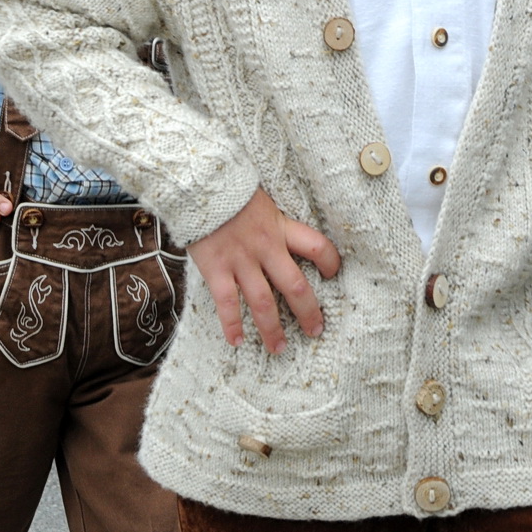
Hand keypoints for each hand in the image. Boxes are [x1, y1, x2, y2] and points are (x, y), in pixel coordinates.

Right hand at [187, 186, 341, 353]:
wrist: (198, 182)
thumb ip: (271, 222)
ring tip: (279, 348)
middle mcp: (265, 246)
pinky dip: (232, 324)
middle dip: (308, 312)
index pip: (317, 246)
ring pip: (263, 302)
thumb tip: (279, 238)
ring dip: (272, 329)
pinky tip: (236, 341)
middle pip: (295, 286)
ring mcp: (240, 259)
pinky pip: (227, 302)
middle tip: (315, 330)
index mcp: (280, 226)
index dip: (331, 261)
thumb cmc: (228, 191)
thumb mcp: (260, 201)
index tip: (334, 274)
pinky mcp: (216, 267)